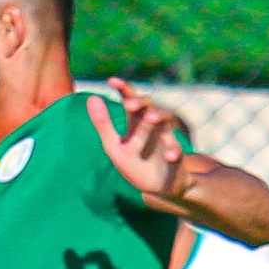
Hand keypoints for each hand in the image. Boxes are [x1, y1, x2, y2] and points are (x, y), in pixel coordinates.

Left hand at [88, 79, 188, 200]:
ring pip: (167, 123)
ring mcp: (166, 140)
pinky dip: (174, 152)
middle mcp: (153, 127)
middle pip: (150, 106)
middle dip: (141, 103)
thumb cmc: (135, 163)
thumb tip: (91, 97)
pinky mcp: (175, 158)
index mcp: (136, 123)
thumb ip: (103, 124)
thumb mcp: (114, 146)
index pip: (131, 100)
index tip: (111, 81)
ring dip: (159, 117)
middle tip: (128, 104)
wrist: (156, 188)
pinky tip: (169, 156)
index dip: (123, 89)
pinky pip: (177, 152)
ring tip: (149, 118)